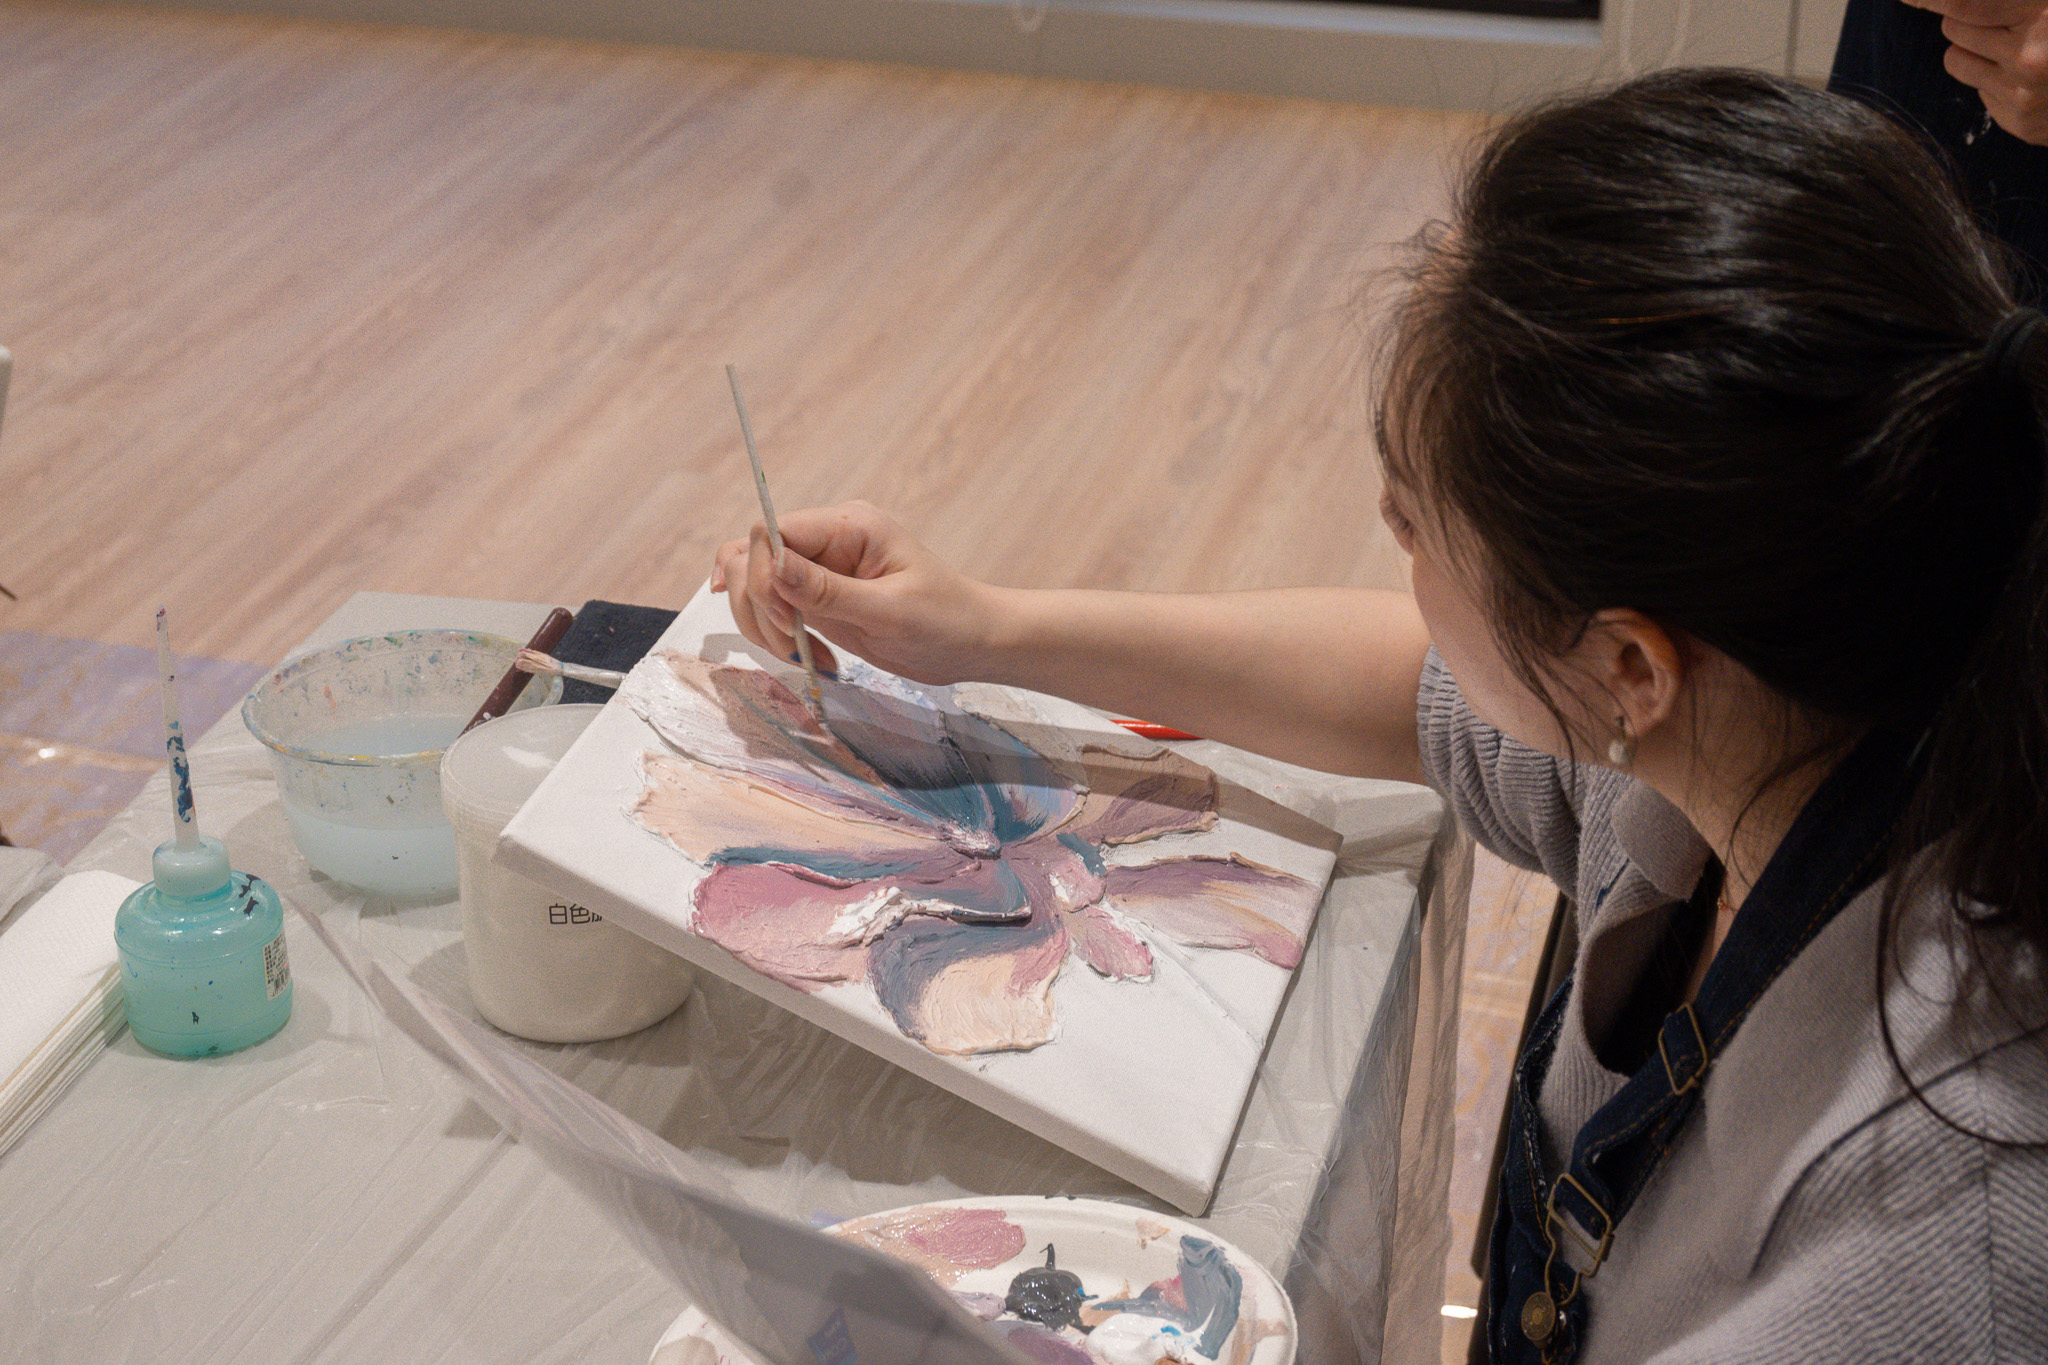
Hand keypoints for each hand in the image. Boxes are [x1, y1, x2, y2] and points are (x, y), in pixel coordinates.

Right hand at [710, 501, 998, 684]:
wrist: (971, 644)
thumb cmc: (945, 620)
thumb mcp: (889, 610)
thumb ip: (828, 591)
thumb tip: (772, 567)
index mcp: (848, 526)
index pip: (772, 531)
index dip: (763, 574)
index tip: (786, 619)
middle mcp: (827, 541)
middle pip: (752, 557)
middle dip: (760, 606)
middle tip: (794, 646)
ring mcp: (817, 571)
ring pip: (753, 584)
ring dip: (763, 626)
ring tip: (803, 656)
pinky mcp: (814, 600)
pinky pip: (770, 610)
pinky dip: (775, 637)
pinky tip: (804, 657)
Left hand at [1907, 0, 2047, 142]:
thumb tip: (1957, 2)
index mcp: (2045, 16)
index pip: (1962, 3)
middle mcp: (2030, 58)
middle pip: (1953, 28)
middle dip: (1970, 16)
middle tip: (2005, 14)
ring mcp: (2023, 97)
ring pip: (1955, 60)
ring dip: (1974, 46)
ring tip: (2014, 41)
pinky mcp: (2019, 124)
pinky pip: (1978, 90)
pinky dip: (1994, 77)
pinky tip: (2032, 73)